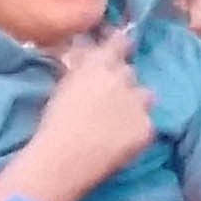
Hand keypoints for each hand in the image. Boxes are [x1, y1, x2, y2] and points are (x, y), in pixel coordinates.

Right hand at [26, 35, 155, 174]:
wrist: (62, 158)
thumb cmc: (52, 122)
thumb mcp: (63, 85)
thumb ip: (80, 68)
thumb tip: (86, 56)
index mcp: (98, 65)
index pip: (119, 42)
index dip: (121, 45)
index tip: (122, 47)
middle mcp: (123, 78)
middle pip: (130, 73)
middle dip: (122, 82)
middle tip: (110, 99)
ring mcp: (138, 103)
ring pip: (146, 96)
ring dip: (136, 103)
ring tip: (122, 120)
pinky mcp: (147, 128)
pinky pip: (147, 125)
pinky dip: (137, 131)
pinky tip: (122, 142)